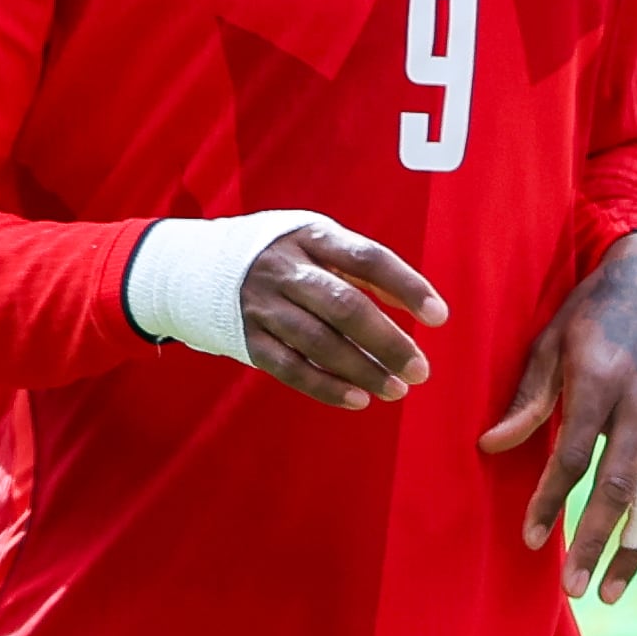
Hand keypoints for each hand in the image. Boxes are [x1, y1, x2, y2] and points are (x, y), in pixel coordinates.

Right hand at [236, 222, 446, 412]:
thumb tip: (415, 302)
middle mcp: (286, 269)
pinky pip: (290, 368)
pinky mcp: (248, 339)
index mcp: (312, 236)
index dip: (406, 286)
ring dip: (363, 370)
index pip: (368, 258)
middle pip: (344, 306)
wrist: (197, 267)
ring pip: (319, 342)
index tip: (439, 316)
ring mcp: (263, 305)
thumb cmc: (282, 255)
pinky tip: (358, 399)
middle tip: (420, 369)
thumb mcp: (318, 241)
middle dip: (387, 341)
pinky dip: (326, 386)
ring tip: (397, 390)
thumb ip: (362, 269)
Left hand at [478, 231, 636, 603]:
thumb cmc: (593, 311)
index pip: (573, 456)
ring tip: (607, 591)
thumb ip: (527, 399)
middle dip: (596, 542)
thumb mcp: (551, 341)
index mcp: (603, 380)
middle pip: (619, 487)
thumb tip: (490, 448)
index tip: (530, 537)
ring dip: (634, 548)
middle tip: (572, 588)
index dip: (551, 501)